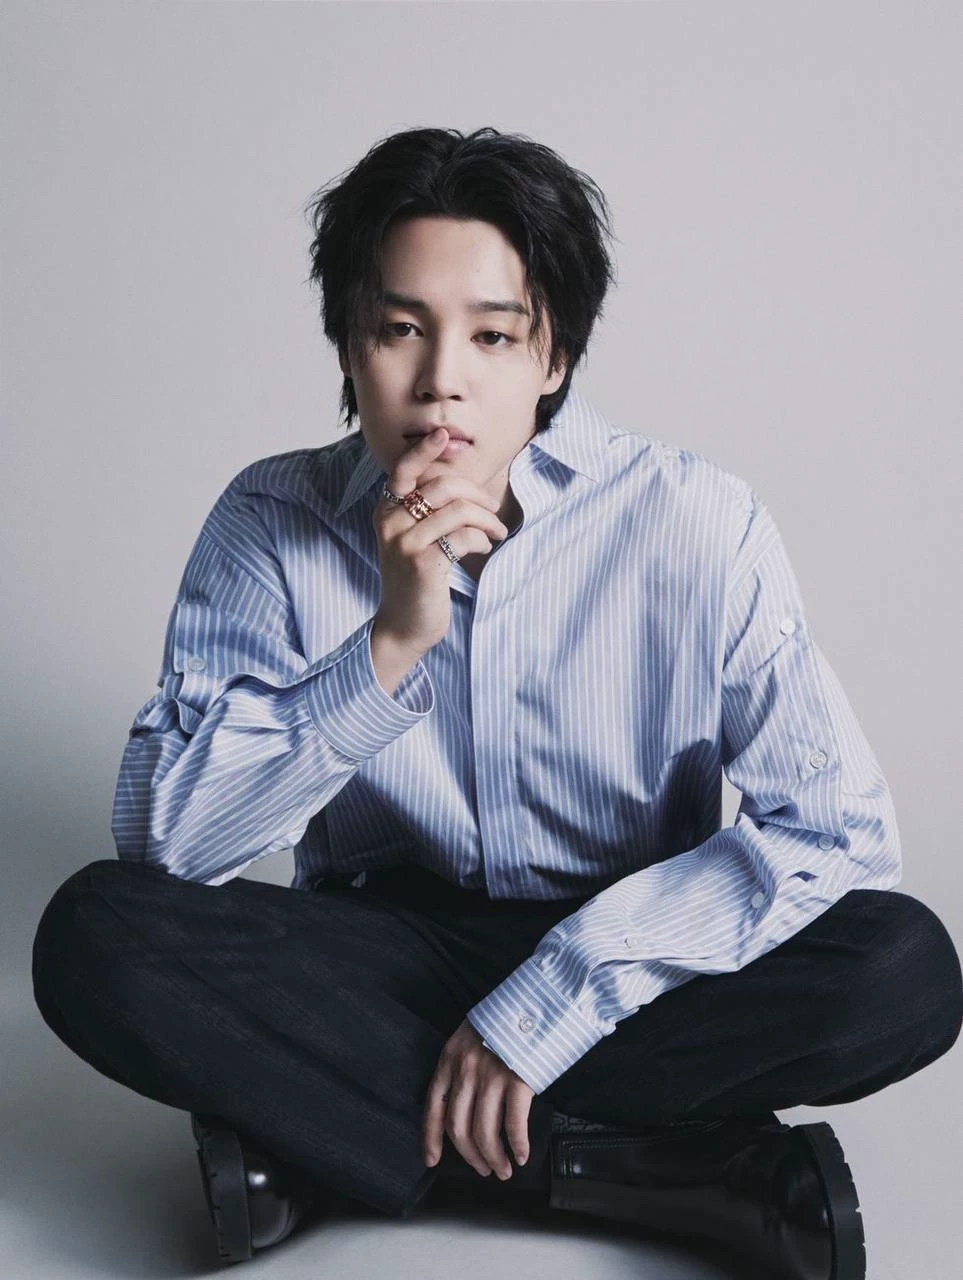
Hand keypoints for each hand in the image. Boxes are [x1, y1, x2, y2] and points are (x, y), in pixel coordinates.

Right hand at [372, 429, 509, 657]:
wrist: (405, 624)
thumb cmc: (417, 579)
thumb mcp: (415, 539)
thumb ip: (429, 511)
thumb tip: (463, 484)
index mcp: (386, 510)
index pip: (403, 470)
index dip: (424, 450)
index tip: (444, 434)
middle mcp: (389, 521)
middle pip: (443, 486)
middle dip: (478, 495)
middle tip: (494, 510)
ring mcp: (404, 541)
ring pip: (457, 510)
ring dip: (487, 519)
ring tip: (496, 532)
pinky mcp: (421, 562)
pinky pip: (463, 536)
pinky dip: (481, 540)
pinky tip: (483, 549)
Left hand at [422, 1018, 533, 1179]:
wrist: (534, 998)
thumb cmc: (505, 1019)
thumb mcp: (471, 1037)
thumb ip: (463, 1066)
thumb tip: (465, 1104)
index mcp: (450, 1058)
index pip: (433, 1106)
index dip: (431, 1138)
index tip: (432, 1160)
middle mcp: (465, 1070)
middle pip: (459, 1128)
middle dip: (471, 1156)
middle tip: (484, 1170)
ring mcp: (491, 1076)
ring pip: (485, 1132)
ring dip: (494, 1158)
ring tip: (504, 1169)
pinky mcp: (517, 1080)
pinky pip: (513, 1124)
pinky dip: (518, 1145)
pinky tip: (522, 1155)